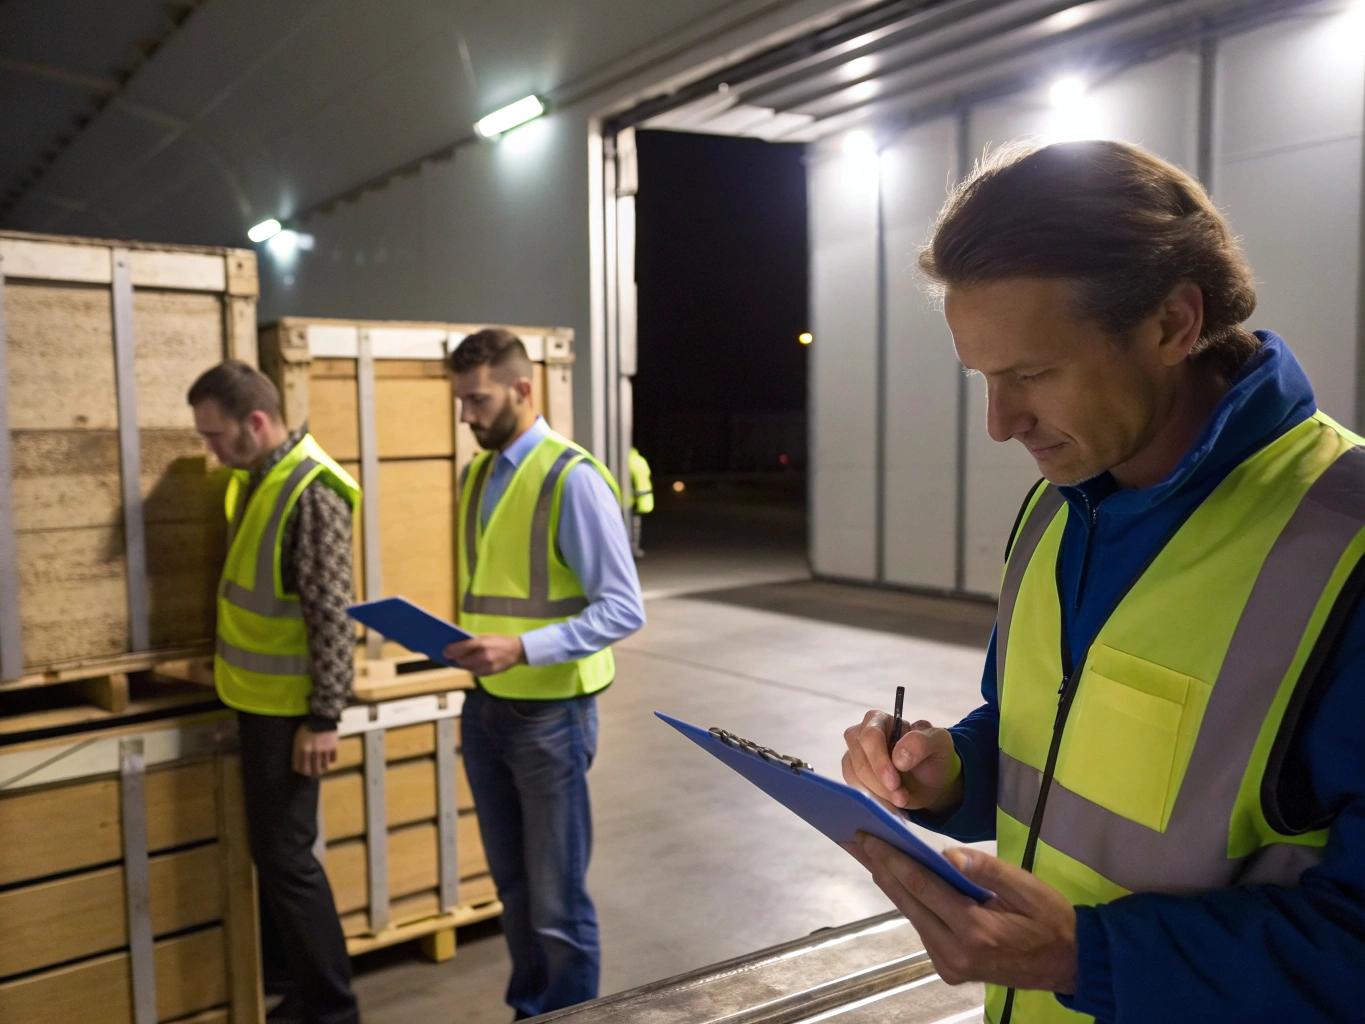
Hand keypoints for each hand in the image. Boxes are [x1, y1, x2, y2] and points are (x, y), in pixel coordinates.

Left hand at [292, 725, 337, 777]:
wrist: (321, 717)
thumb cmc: (306, 728)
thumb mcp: (297, 739)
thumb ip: (297, 752)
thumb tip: (298, 766)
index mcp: (303, 750)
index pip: (301, 769)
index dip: (302, 772)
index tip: (303, 771)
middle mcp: (313, 752)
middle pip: (314, 771)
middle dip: (312, 774)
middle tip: (313, 774)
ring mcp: (324, 750)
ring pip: (324, 767)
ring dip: (322, 770)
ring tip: (321, 769)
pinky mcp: (334, 747)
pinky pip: (333, 759)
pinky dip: (330, 760)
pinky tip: (328, 758)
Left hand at [443, 634, 526, 675]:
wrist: (517, 651)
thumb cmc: (500, 641)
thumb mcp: (487, 637)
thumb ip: (472, 641)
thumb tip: (455, 645)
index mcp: (484, 643)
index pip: (464, 647)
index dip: (452, 650)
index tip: (444, 651)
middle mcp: (485, 656)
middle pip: (463, 660)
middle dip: (455, 658)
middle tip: (448, 655)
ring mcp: (488, 666)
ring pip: (468, 667)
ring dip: (462, 663)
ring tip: (457, 659)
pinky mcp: (489, 673)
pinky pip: (475, 672)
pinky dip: (470, 668)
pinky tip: (469, 663)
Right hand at [842, 710, 961, 811]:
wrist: (930, 780)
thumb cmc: (933, 755)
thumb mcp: (939, 743)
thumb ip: (921, 742)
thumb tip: (898, 757)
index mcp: (880, 720)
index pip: (870, 736)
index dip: (879, 760)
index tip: (895, 782)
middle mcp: (861, 735)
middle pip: (859, 759)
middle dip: (880, 783)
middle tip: (901, 798)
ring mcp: (855, 755)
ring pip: (854, 776)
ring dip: (878, 795)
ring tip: (901, 802)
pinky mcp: (853, 775)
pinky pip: (855, 789)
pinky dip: (874, 802)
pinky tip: (891, 807)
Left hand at [846, 833, 1076, 991]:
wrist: (1068, 964)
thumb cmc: (1050, 920)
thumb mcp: (1027, 888)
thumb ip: (987, 869)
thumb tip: (947, 854)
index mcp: (975, 931)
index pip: (923, 888)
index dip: (892, 860)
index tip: (869, 837)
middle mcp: (955, 953)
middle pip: (908, 903)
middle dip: (881, 868)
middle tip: (858, 840)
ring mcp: (950, 965)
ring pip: (913, 916)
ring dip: (893, 884)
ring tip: (873, 854)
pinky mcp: (950, 969)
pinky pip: (924, 928)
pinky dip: (911, 902)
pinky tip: (900, 879)